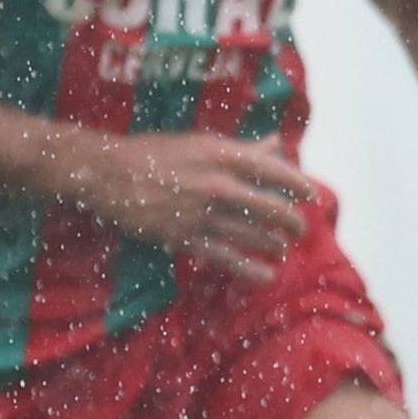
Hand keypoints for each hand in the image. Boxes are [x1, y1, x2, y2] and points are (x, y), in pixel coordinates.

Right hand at [70, 131, 318, 275]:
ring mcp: (201, 214)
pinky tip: (266, 275)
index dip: (301, 186)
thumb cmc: (156, 153)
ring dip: (274, 246)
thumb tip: (276, 143)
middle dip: (292, 222)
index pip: (277, 172)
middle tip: (298, 229)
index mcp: (224, 156)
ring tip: (281, 248)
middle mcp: (217, 185)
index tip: (312, 196)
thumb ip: (242, 149)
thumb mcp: (201, 143)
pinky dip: (250, 270)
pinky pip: (226, 258)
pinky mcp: (183, 238)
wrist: (106, 173)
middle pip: (272, 209)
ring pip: (253, 236)